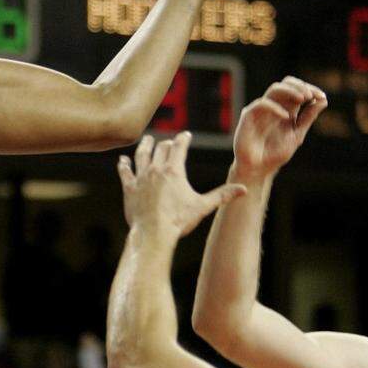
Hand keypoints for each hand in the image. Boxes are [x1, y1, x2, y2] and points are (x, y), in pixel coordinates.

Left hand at [118, 132, 245, 236]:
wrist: (153, 233)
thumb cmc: (178, 220)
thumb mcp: (203, 206)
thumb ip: (222, 196)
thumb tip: (244, 190)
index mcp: (174, 171)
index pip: (179, 147)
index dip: (183, 139)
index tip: (186, 135)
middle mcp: (156, 170)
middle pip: (161, 149)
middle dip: (167, 144)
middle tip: (169, 143)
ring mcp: (141, 178)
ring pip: (141, 156)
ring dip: (145, 146)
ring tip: (147, 140)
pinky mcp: (129, 189)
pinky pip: (125, 172)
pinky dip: (124, 165)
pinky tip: (122, 161)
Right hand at [233, 77, 326, 179]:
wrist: (258, 169)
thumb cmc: (275, 154)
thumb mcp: (297, 134)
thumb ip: (309, 117)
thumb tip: (323, 100)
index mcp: (286, 109)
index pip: (298, 90)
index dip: (311, 89)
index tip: (321, 97)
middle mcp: (274, 107)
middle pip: (286, 84)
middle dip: (301, 86)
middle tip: (310, 95)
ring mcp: (261, 110)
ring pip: (275, 89)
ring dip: (291, 90)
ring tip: (303, 98)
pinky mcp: (249, 116)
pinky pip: (262, 104)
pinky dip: (276, 107)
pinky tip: (286, 116)